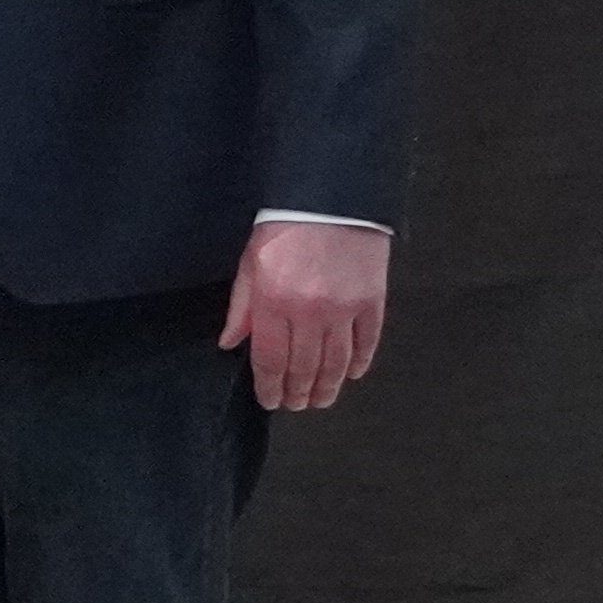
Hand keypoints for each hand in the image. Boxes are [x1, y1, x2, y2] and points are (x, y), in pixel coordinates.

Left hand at [222, 221, 390, 413]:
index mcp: (274, 302)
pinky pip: (367, 342)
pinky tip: (350, 374)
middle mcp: (309, 311)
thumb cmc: (285, 225)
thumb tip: (230, 343)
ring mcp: (344, 308)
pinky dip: (359, 362)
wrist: (332, 197)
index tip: (271, 400)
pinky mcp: (372, 301)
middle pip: (304, 367)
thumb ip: (242, 306)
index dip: (270, 386)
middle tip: (297, 405)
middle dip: (298, 392)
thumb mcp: (251, 261)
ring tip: (321, 399)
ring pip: (336, 362)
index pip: (270, 359)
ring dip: (328, 386)